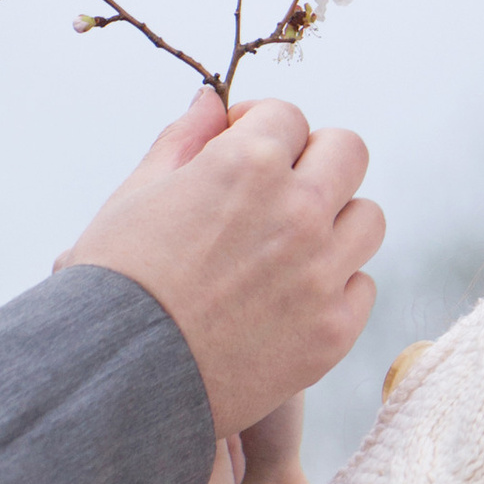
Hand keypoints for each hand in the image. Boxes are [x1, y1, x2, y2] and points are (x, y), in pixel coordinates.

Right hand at [63, 90, 381, 435]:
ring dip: (335, 222)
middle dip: (313, 160)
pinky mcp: (333, 332)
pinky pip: (362, 287)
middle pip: (348, 152)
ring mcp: (322, 273)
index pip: (288, 115)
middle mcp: (298, 210)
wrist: (117, 382)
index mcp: (248, 163)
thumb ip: (183, 138)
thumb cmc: (116, 283)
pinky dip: (334, 288)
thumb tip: (211, 102)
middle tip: (279, 189)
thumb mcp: (136, 194)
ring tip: (291, 247)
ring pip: (367, 219)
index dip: (259, 129)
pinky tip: (291, 298)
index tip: (240, 151)